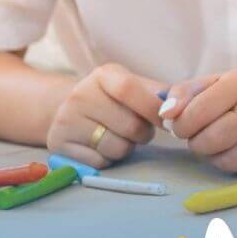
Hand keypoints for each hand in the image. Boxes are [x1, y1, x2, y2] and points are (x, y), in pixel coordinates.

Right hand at [46, 63, 164, 168]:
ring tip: (118, 136)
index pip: (129, 89)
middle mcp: (80, 94)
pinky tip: (101, 146)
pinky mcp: (58, 145)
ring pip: (117, 148)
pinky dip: (108, 159)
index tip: (169, 120)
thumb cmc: (113, 100)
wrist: (70, 110)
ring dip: (126, 148)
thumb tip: (178, 108)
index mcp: (103, 75)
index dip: (153, 108)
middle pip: (130, 125)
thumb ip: (159, 94)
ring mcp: (66, 120)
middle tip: (139, 129)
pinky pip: (100, 162)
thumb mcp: (134, 86)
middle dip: (144, 133)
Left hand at [161, 68, 236, 176]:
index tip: (180, 127)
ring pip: (230, 161)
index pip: (198, 112)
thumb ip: (182, 94)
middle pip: (214, 140)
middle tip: (197, 139)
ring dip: (215, 158)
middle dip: (197, 144)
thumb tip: (165, 114)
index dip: (180, 125)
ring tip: (219, 145)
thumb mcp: (211, 85)